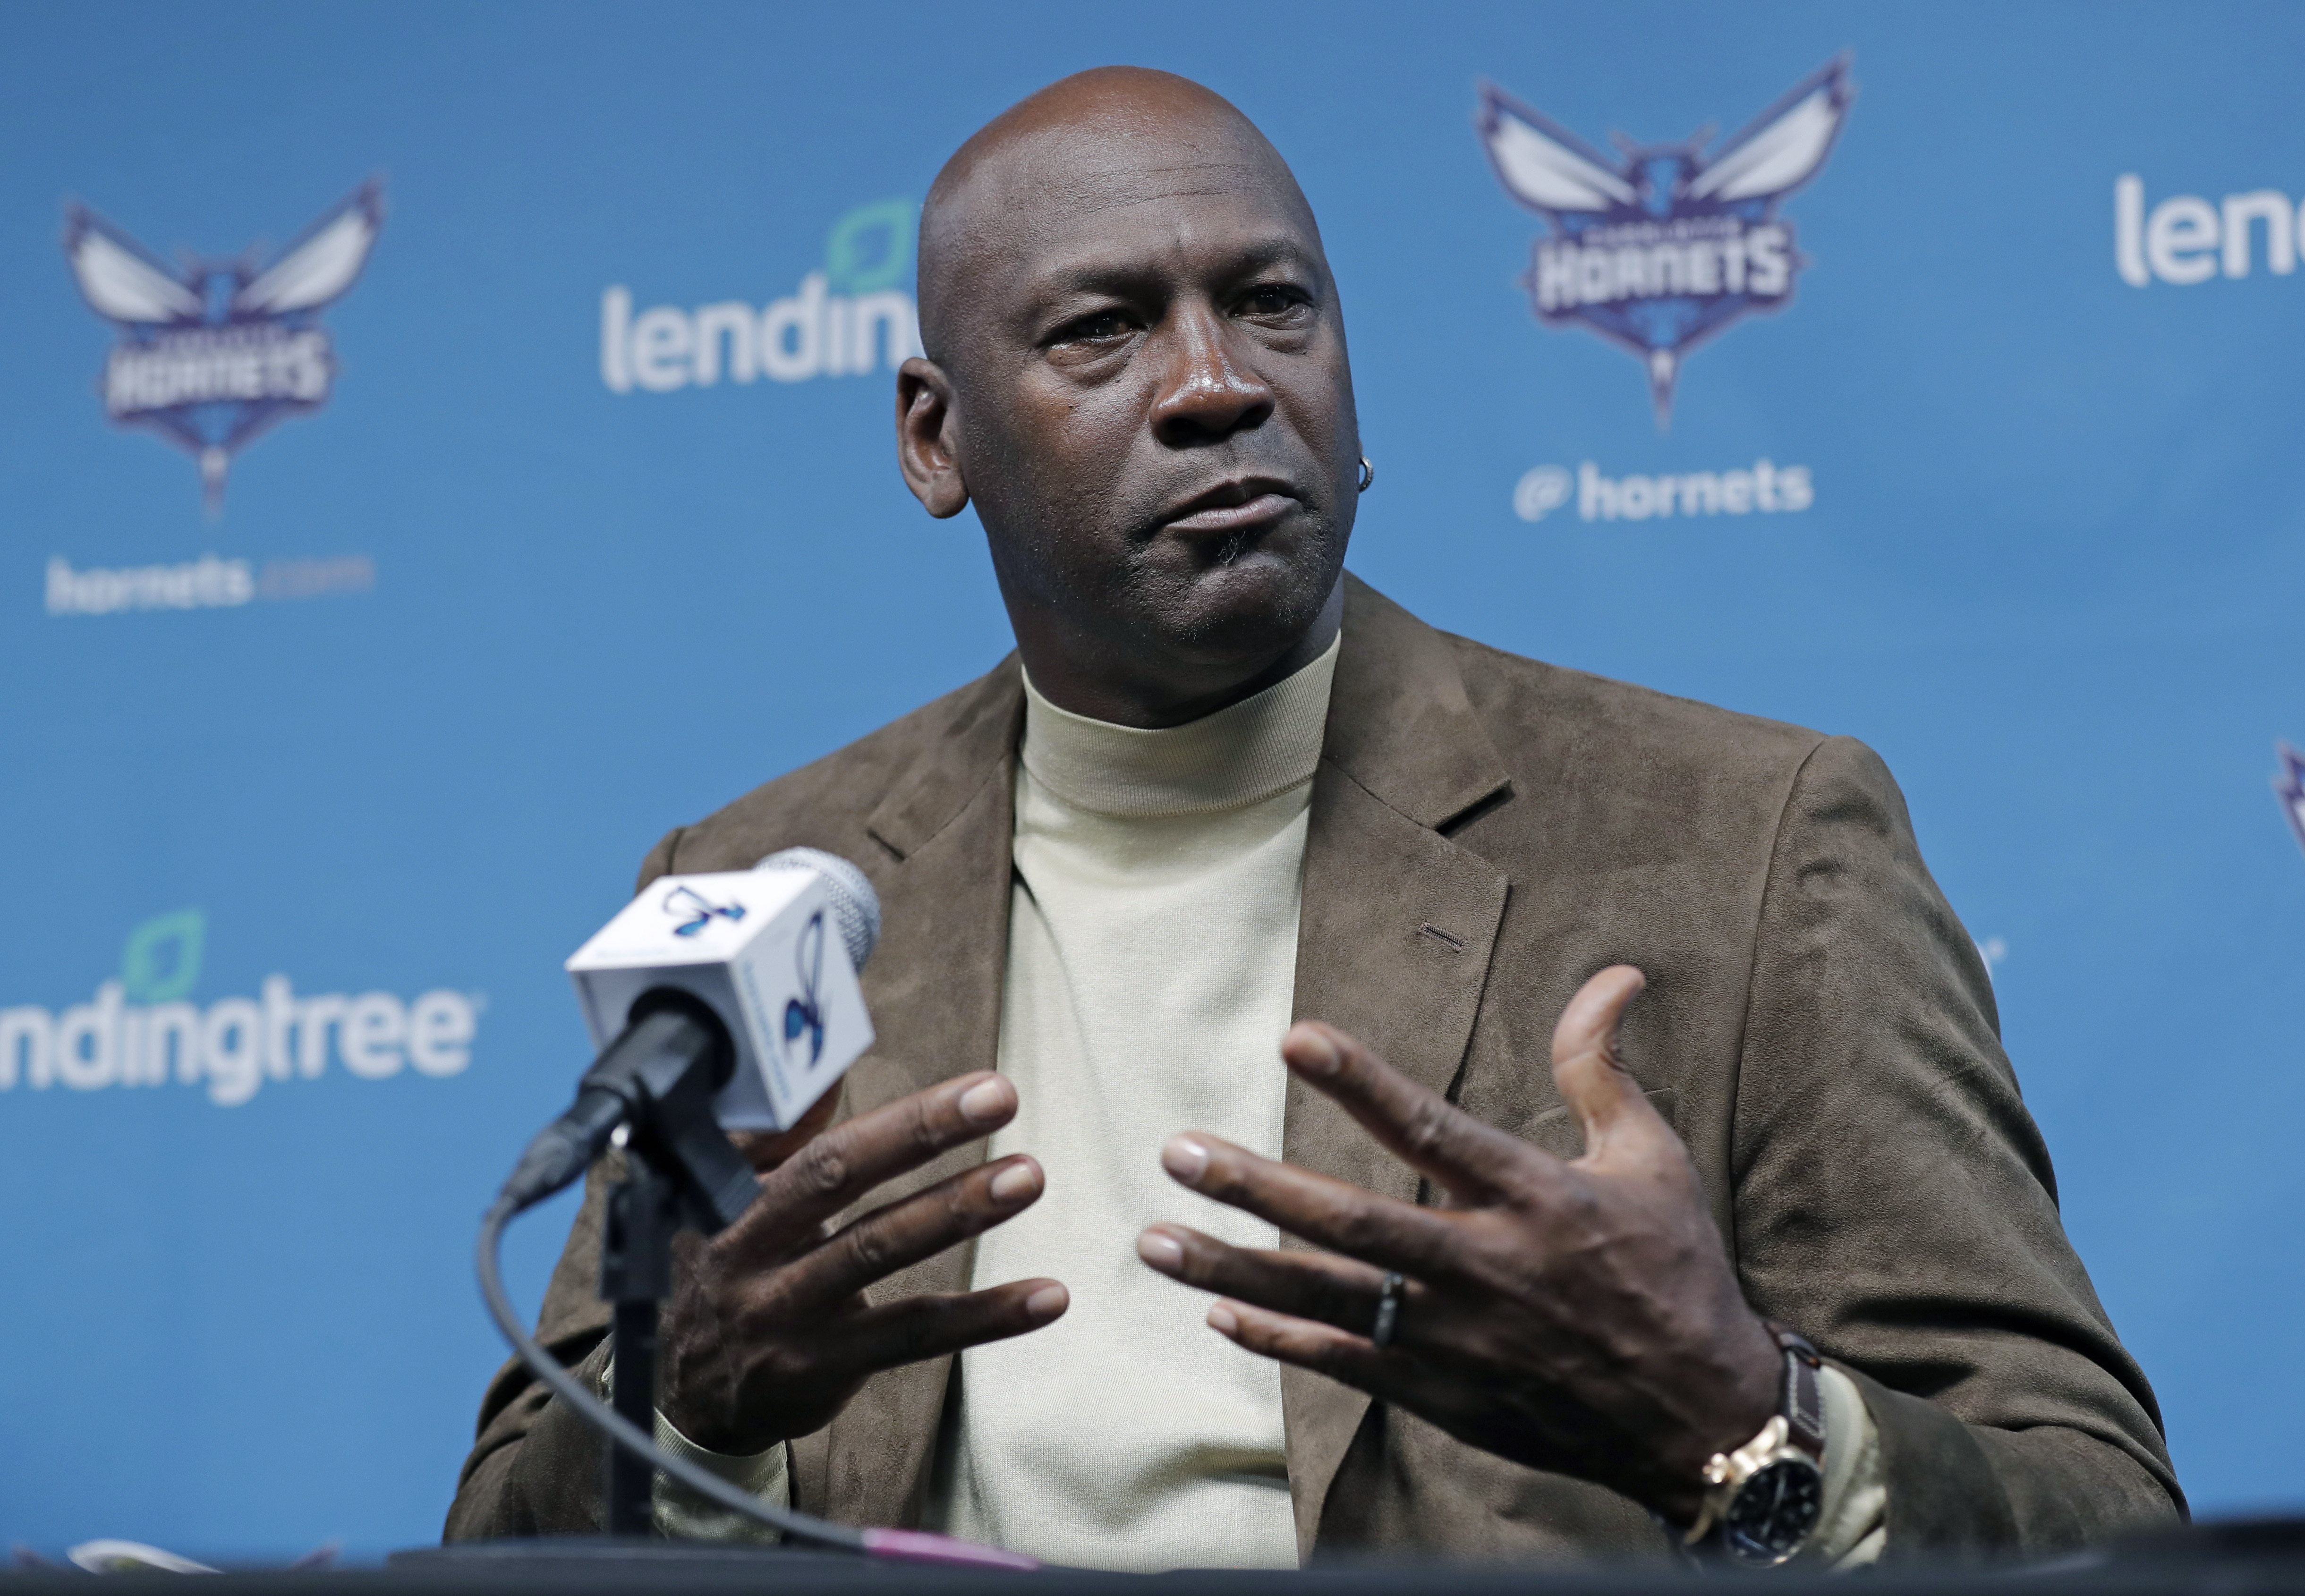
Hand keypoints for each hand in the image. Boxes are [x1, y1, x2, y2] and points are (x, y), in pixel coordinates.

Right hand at [657, 1072, 1066, 1455]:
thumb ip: (779, 1134)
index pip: (811, 1140)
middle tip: (998, 1097)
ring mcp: (787, 1313)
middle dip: (921, 1133)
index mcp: (735, 1197)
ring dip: (957, 1211)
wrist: (681, 1396)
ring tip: (1027, 1177)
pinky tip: (1047, 1296)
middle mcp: (753, 1250)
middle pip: (838, 1180)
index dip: (881, 1108)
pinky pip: (915, 1334)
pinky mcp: (824, 1367)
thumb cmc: (729, 1270)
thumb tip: (827, 1062)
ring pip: (878, 1252)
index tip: (954, 1079)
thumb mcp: (728, 1199)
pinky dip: (986, 1316)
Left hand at [1134, 967, 1779, 1521]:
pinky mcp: (1445, 1393)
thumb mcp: (1652, 1158)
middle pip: (1353, 1223)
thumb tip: (1614, 974)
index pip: (1432, 1127)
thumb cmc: (1675, 1272)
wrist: (1702, 1417)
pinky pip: (1343, 1361)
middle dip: (1257, 1187)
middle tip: (1178, 1151)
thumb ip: (1603, 1065)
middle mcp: (1487, 1267)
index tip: (1296, 1038)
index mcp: (1536, 1197)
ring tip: (1154, 1238)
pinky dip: (1277, 1337)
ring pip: (1327, 1298)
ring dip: (1234, 1267)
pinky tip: (1218, 1308)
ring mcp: (1459, 1337)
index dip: (1362, 1081)